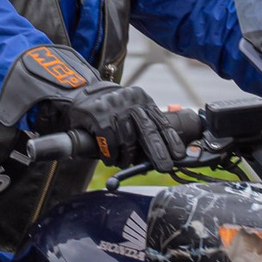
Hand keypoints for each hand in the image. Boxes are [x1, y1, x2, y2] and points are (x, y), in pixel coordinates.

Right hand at [48, 81, 187, 172]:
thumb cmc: (111, 109)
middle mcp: (130, 102)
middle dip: (158, 152)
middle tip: (164, 167)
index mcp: (142, 99)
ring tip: (124, 163)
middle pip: (148, 131)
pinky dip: (111, 156)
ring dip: (127, 157)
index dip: (171, 140)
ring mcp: (114, 108)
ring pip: (128, 141)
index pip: (161, 122)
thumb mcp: (131, 109)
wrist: (83, 94)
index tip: (178, 155)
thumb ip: (144, 127)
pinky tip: (111, 160)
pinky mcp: (98, 116)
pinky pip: (110, 143)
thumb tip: (155, 157)